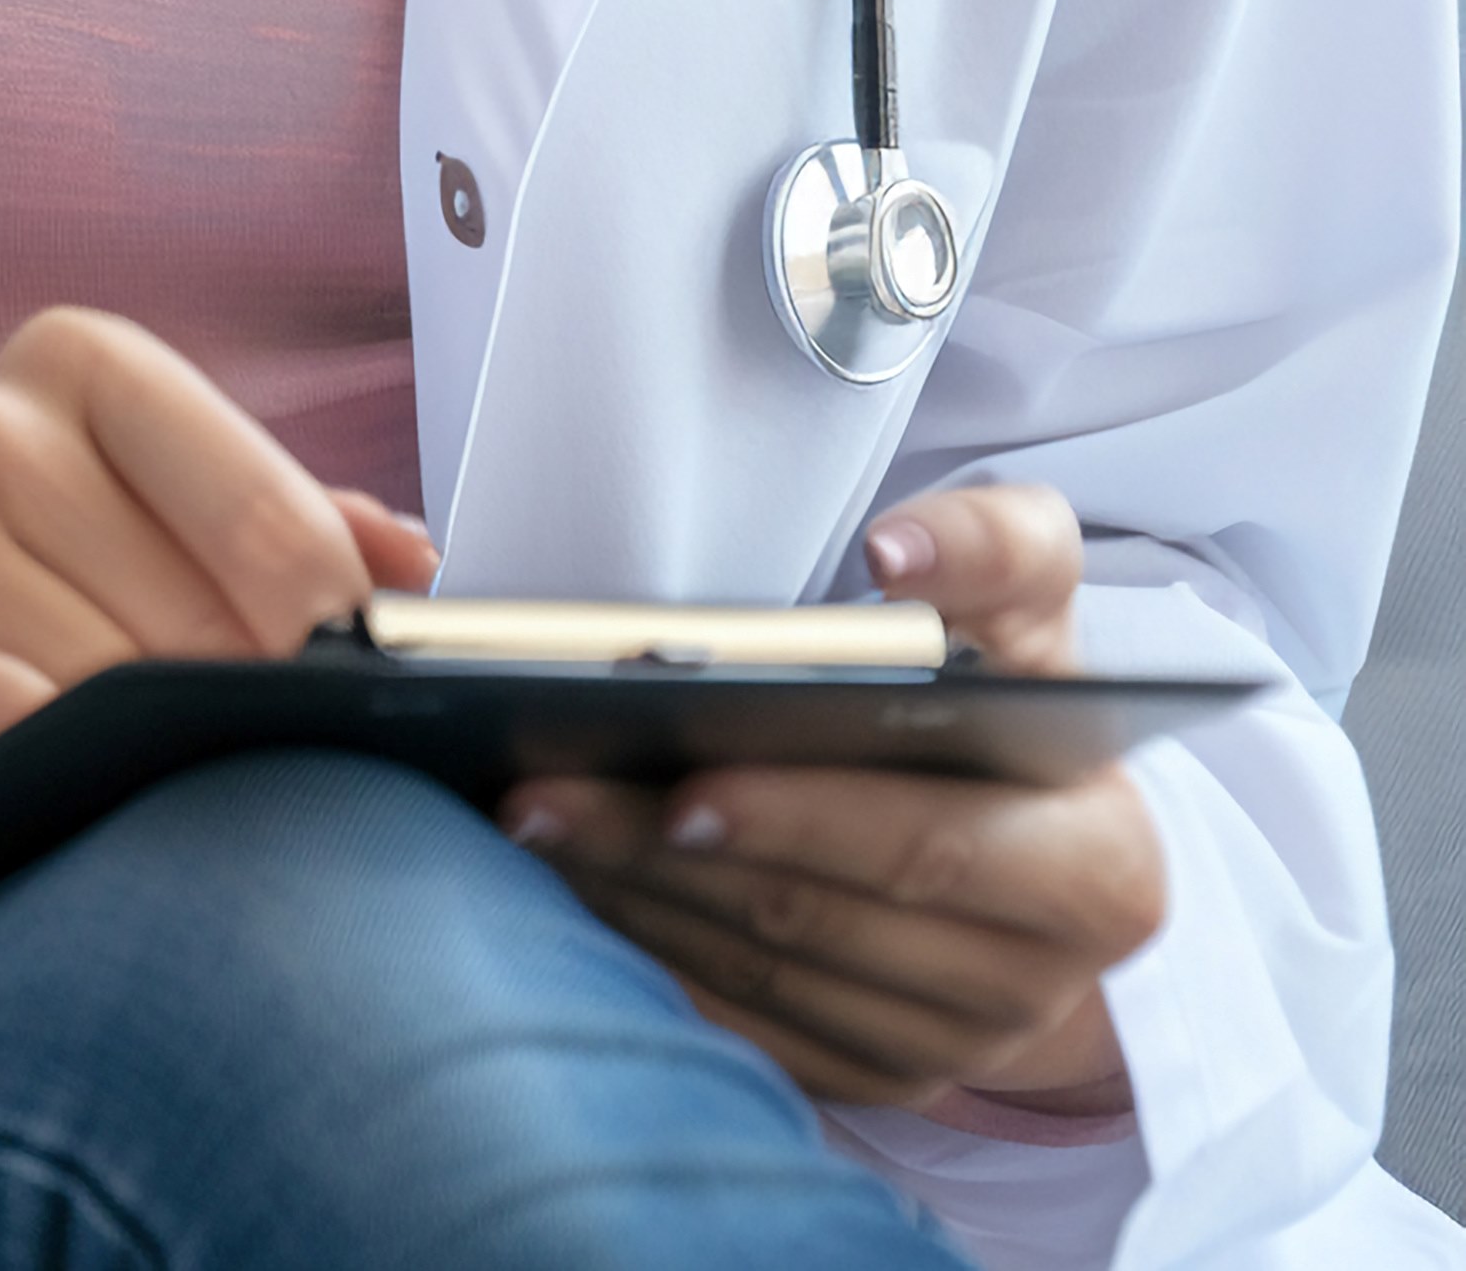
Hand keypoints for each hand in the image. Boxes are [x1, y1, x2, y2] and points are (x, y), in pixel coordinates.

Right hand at [0, 307, 434, 925]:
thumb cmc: (41, 586)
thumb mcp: (164, 518)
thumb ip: (292, 526)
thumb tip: (410, 560)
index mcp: (87, 364)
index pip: (269, 521)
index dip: (330, 636)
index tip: (347, 698)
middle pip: (202, 629)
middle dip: (241, 710)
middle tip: (236, 751)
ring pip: (116, 701)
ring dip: (147, 762)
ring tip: (131, 770)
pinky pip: (9, 743)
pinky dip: (49, 783)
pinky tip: (51, 788)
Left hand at [499, 485, 1163, 1111]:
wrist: (1044, 857)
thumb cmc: (1015, 712)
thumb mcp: (1036, 614)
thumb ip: (998, 548)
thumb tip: (899, 552)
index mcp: (1095, 870)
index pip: (931, 849)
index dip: (806, 820)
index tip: (685, 782)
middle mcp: (1030, 982)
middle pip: (817, 919)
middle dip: (662, 855)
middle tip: (538, 795)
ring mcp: (947, 1046)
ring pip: (761, 976)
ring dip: (631, 900)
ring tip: (528, 822)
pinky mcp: (869, 1077)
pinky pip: (735, 1023)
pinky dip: (642, 954)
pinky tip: (564, 883)